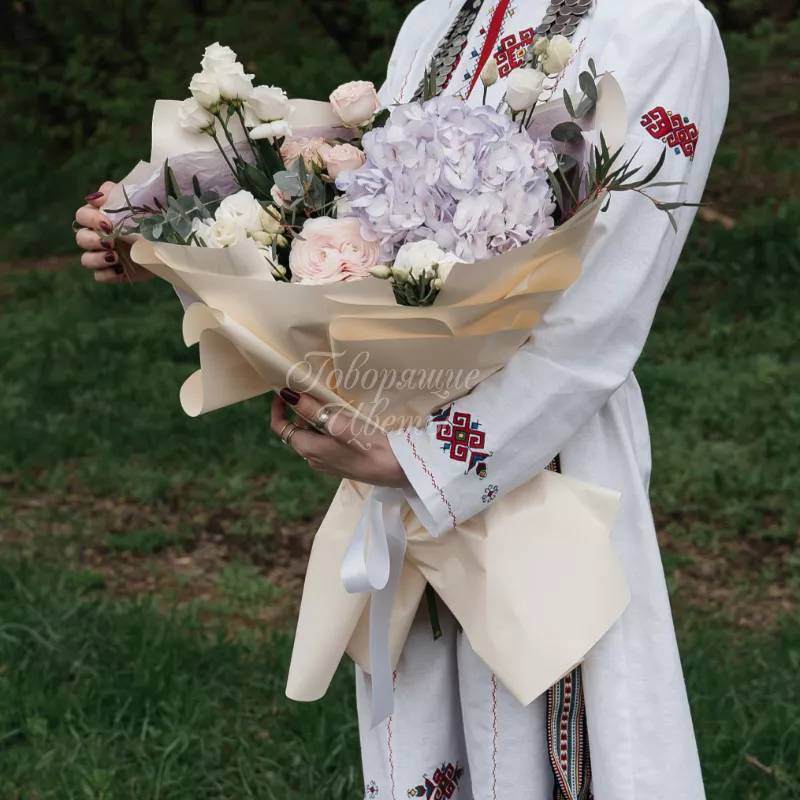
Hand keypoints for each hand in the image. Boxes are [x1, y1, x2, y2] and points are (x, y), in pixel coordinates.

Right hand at [75, 183, 154, 284]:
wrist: (171, 240)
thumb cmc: (151, 216)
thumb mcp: (136, 200)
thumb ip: (114, 194)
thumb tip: (96, 197)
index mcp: (99, 217)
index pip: (81, 216)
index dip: (90, 219)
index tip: (108, 224)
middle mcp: (97, 237)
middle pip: (80, 238)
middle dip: (93, 240)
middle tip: (112, 242)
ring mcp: (104, 256)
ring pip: (86, 259)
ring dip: (97, 259)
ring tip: (115, 257)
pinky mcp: (114, 272)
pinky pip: (100, 276)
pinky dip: (107, 274)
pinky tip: (120, 269)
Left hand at [270, 390, 409, 488]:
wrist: (398, 470)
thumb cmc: (368, 446)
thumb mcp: (339, 424)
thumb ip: (312, 410)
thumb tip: (288, 395)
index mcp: (308, 449)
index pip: (280, 428)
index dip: (278, 408)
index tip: (284, 389)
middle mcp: (313, 458)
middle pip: (297, 429)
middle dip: (302, 409)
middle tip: (316, 389)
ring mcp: (328, 462)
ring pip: (313, 435)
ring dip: (317, 417)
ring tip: (332, 400)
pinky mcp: (342, 463)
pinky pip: (326, 441)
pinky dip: (329, 427)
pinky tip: (345, 418)